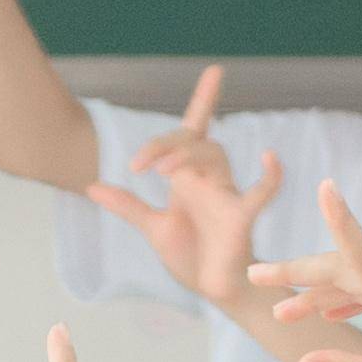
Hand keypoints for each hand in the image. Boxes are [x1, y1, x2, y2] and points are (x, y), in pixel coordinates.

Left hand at [84, 66, 283, 306]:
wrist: (212, 289)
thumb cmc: (191, 256)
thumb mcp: (152, 228)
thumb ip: (127, 206)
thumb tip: (92, 186)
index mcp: (188, 179)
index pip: (193, 133)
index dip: (204, 102)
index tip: (215, 71)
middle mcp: (209, 180)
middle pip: (194, 142)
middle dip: (166, 145)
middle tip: (139, 166)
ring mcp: (227, 195)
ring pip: (215, 157)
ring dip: (188, 156)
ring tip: (161, 170)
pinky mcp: (241, 217)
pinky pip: (261, 192)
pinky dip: (270, 175)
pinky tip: (270, 157)